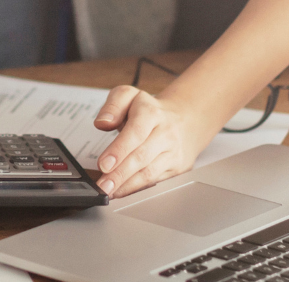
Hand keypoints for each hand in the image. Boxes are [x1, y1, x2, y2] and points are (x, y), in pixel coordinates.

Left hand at [91, 85, 212, 197]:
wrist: (185, 118)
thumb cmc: (150, 110)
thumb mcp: (128, 96)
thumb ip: (113, 105)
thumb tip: (102, 122)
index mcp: (151, 112)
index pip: (135, 132)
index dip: (119, 150)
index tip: (103, 164)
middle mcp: (166, 132)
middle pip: (142, 156)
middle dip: (120, 174)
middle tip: (103, 185)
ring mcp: (173, 152)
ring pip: (150, 172)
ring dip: (127, 185)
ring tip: (109, 191)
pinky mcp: (178, 167)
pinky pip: (156, 181)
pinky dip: (137, 188)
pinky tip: (123, 191)